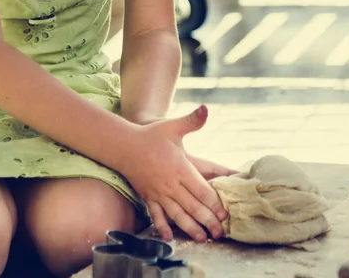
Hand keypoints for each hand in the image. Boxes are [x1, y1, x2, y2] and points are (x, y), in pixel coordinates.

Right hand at [119, 105, 227, 243]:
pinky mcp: (148, 197)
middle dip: (208, 221)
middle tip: (220, 232)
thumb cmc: (150, 135)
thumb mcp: (172, 126)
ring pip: (177, 215)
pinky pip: (156, 216)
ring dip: (190, 228)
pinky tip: (169, 237)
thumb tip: (205, 109)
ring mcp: (158, 193)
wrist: (124, 145)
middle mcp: (170, 184)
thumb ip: (191, 120)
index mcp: (180, 168)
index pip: (201, 190)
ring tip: (203, 238)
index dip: (214, 203)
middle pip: (193, 207)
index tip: (224, 213)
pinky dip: (163, 227)